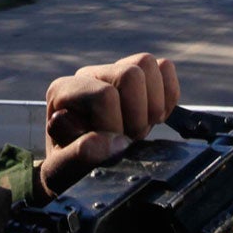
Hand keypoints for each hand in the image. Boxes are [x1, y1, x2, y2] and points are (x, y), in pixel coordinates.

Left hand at [39, 53, 181, 197]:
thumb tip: (107, 140)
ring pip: (147, 64)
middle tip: (128, 138)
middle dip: (138, 115)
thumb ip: (80, 155)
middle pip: (131, 74)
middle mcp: (89, 75)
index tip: (109, 147)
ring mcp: (115, 71)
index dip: (115, 126)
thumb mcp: (64, 168)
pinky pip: (165, 68)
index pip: (105, 96)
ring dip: (153, 105)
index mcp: (64, 91)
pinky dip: (168, 96)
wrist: (79, 166)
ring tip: (138, 128)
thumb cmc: (68, 166)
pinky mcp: (138, 76)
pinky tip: (152, 118)